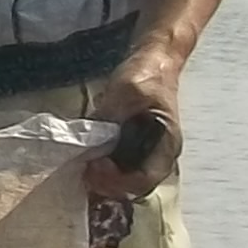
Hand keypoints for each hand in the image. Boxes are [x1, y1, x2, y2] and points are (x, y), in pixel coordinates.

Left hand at [87, 53, 185, 197]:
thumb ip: (112, 115)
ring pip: (125, 181)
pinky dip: (101, 170)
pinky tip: (84, 160)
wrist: (153, 60)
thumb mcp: (129, 90)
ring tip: (82, 167)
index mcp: (166, 145)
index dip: (119, 181)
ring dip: (102, 180)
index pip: (145, 180)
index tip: (96, 165)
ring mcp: (145, 152)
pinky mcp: (131, 147)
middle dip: (107, 184)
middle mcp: (158, 155)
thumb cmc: (147, 74)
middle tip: (84, 170)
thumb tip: (91, 137)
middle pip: (134, 187)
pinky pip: (117, 167)